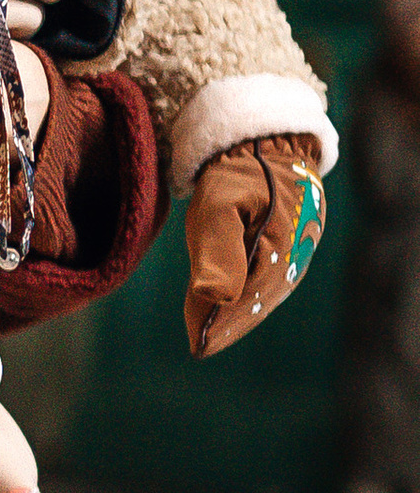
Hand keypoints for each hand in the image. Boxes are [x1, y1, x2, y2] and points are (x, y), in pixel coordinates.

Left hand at [184, 134, 325, 358]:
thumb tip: (214, 297)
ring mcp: (294, 257)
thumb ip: (218, 249)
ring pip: (262, 299)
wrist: (266, 145)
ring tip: (207, 337)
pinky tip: (224, 313)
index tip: (198, 346)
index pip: (246, 301)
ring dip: (236, 319)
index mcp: (279, 252)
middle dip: (227, 328)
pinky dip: (245, 302)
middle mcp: (293, 260)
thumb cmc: (238, 174)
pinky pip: (266, 286)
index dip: (222, 325)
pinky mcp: (290, 252)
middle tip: (199, 347)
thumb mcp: (219, 204)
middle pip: (256, 305)